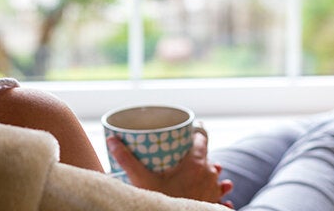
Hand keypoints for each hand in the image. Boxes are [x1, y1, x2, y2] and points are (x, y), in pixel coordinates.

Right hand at [107, 127, 233, 206]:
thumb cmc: (160, 200)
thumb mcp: (141, 179)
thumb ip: (127, 159)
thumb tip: (112, 140)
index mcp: (196, 163)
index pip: (202, 138)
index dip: (197, 132)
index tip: (190, 130)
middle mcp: (209, 174)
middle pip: (207, 156)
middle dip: (199, 153)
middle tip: (186, 153)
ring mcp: (213, 189)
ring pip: (216, 175)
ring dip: (211, 172)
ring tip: (204, 172)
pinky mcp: (214, 203)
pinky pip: (221, 196)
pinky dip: (220, 194)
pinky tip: (221, 196)